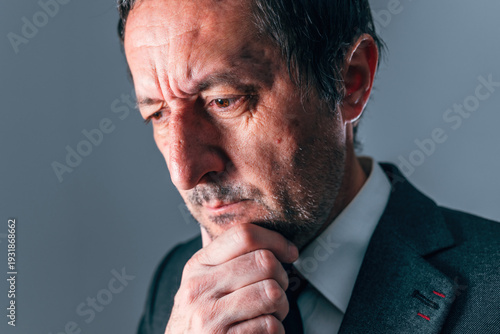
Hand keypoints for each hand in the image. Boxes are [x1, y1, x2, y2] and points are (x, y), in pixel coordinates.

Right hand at [165, 223, 298, 333]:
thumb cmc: (199, 321)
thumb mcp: (199, 284)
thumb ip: (219, 257)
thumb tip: (243, 220)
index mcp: (197, 266)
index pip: (242, 235)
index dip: (275, 239)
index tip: (290, 252)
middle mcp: (199, 289)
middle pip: (264, 262)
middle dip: (282, 277)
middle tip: (278, 289)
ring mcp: (210, 318)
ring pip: (272, 293)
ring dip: (281, 306)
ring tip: (270, 312)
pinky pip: (270, 326)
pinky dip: (275, 331)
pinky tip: (261, 333)